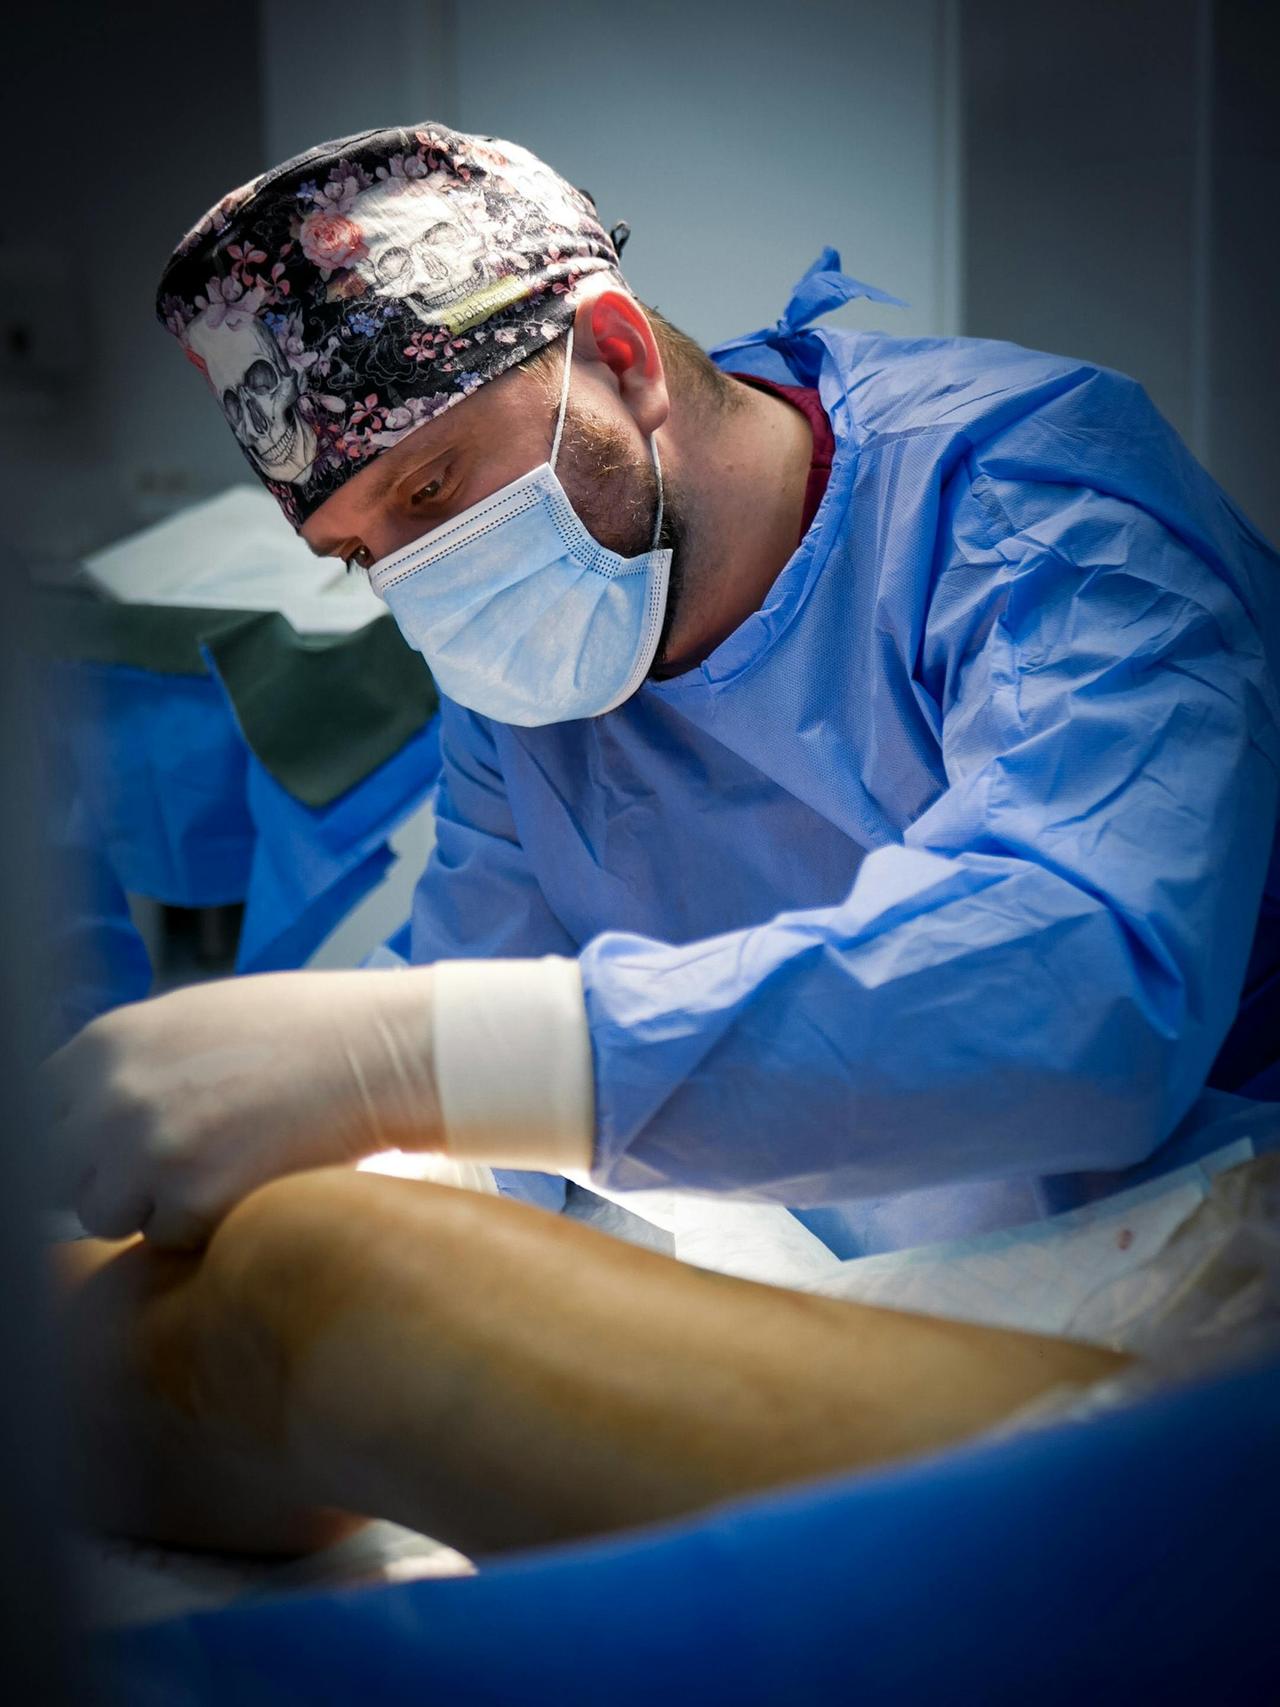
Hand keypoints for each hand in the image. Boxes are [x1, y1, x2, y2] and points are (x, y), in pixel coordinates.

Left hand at [44, 968, 440, 1248]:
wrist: (377, 1051)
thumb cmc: (298, 1029)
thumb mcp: (191, 1019)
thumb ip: (128, 1063)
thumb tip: (85, 1113)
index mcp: (106, 1044)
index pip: (39, 1110)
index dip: (73, 1136)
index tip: (99, 1150)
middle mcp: (112, 1098)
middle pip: (60, 1172)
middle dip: (104, 1176)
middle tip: (166, 1165)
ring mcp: (149, 1153)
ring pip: (106, 1214)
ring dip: (149, 1205)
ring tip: (218, 1166)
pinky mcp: (194, 1202)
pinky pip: (167, 1238)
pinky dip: (201, 1224)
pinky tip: (249, 1179)